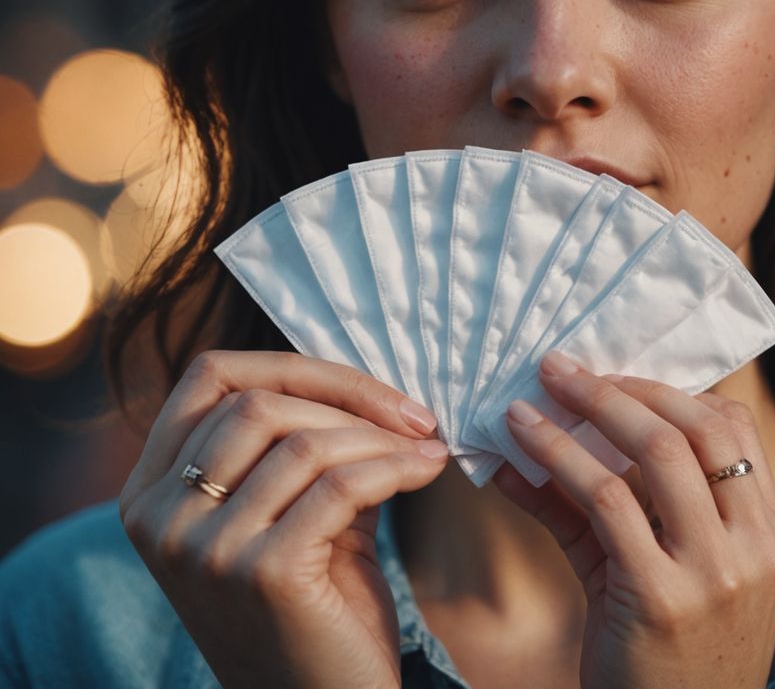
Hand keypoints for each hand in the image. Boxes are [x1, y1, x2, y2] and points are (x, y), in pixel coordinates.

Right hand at [119, 350, 448, 688]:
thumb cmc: (314, 600)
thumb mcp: (290, 508)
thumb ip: (303, 442)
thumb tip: (366, 381)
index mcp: (152, 489)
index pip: (211, 377)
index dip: (294, 368)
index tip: (366, 388)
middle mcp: (160, 516)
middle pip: (257, 403)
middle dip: (349, 399)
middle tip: (413, 419)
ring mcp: (204, 548)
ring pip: (304, 442)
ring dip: (380, 437)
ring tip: (424, 447)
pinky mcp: (261, 573)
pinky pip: (341, 485)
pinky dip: (395, 466)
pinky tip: (428, 468)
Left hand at [494, 351, 774, 688]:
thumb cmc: (664, 654)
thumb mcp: (658, 572)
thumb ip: (606, 504)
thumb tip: (532, 442)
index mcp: (767, 533)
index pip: (734, 427)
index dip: (670, 392)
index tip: (613, 382)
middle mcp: (753, 546)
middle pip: (695, 426)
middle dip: (622, 387)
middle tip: (561, 368)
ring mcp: (713, 572)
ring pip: (654, 451)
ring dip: (587, 407)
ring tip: (537, 388)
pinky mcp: (661, 597)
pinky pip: (605, 500)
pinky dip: (558, 457)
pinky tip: (521, 441)